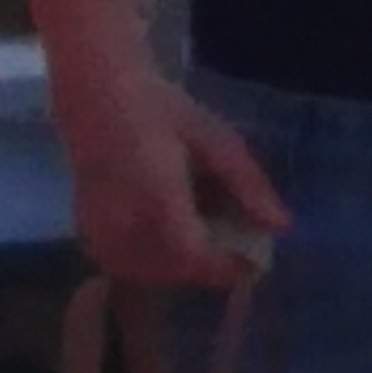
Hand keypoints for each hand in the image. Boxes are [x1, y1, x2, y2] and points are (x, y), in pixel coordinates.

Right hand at [59, 70, 287, 287]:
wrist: (98, 98)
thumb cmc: (160, 110)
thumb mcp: (214, 136)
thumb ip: (247, 182)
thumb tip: (281, 226)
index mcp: (156, 191)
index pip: (192, 253)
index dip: (225, 267)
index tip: (252, 263)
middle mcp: (122, 219)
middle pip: (176, 270)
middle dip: (209, 266)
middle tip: (229, 244)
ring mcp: (100, 232)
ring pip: (152, 274)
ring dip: (181, 265)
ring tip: (196, 230)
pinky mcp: (89, 237)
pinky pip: (130, 267)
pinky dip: (154, 261)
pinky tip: (164, 231)